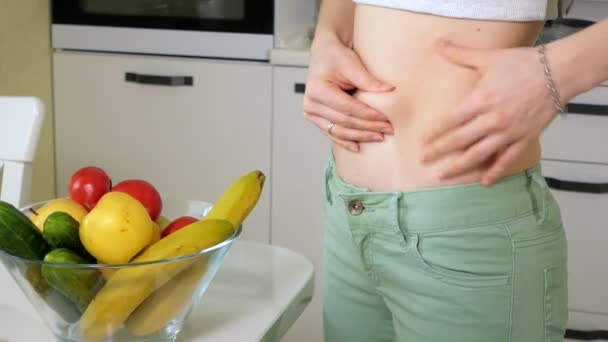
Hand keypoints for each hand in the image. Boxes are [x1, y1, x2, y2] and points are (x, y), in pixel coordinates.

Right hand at [303, 37, 394, 151]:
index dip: (368, 115)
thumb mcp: (351, 63)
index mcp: (317, 90)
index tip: (386, 119)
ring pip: (339, 131)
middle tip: (389, 129)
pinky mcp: (315, 119)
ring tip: (379, 137)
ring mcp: (311, 114)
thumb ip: (368, 80)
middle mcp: (310, 104)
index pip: (347, 108)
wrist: (323, 55)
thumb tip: (390, 91)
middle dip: (368, 127)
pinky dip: (346, 141)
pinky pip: (332, 133)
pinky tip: (358, 147)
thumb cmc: (335, 56)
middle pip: (345, 122)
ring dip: (360, 136)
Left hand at [421, 40, 565, 185]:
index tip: (421, 141)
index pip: (450, 120)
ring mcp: (508, 132)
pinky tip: (484, 181)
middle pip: (459, 140)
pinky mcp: (525, 138)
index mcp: (480, 100)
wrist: (558, 72)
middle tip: (422, 161)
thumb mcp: (488, 57)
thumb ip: (460, 54)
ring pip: (479, 154)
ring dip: (459, 166)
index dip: (434, 132)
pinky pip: (507, 159)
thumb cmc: (522, 63)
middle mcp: (492, 119)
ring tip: (443, 175)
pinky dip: (496, 171)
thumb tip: (438, 44)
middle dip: (439, 152)